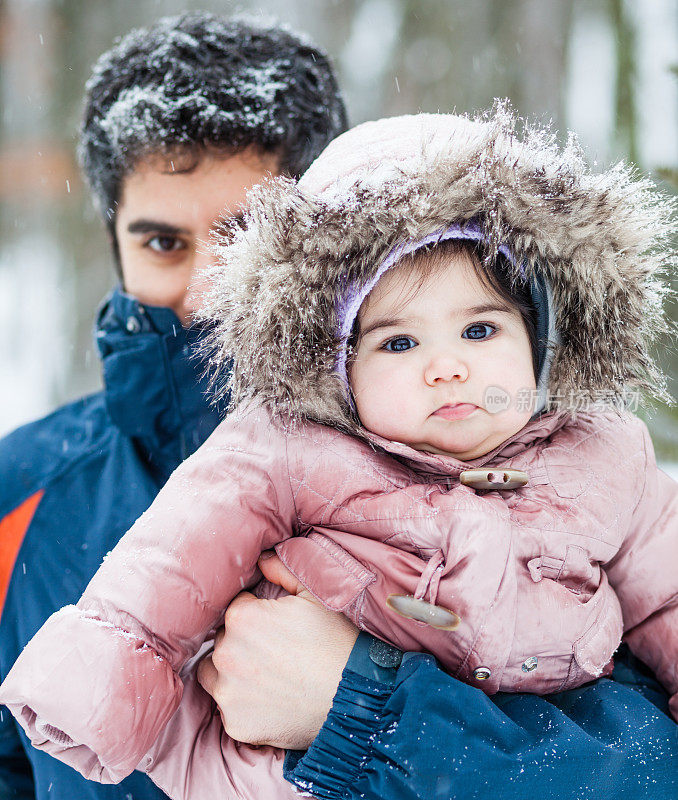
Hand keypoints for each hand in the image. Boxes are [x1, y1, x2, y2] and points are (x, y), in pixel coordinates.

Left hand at [197, 552, 358, 748]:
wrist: (353, 696)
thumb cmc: (335, 641)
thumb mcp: (314, 595)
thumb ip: (282, 569)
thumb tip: (261, 559)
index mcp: (241, 617)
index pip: (235, 610)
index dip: (256, 615)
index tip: (275, 628)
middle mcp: (225, 654)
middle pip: (223, 641)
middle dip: (242, 643)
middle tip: (274, 652)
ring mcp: (228, 692)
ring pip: (215, 674)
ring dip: (231, 672)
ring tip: (265, 676)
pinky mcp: (235, 724)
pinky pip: (229, 709)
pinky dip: (244, 705)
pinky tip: (270, 700)